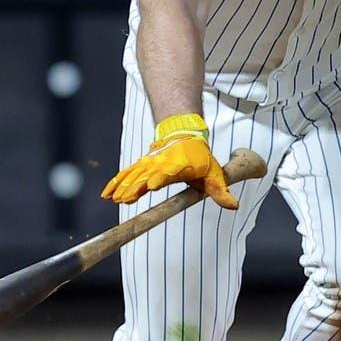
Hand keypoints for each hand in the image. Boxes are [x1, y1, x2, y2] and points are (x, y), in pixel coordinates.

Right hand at [102, 117, 238, 209]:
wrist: (184, 135)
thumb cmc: (200, 157)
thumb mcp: (214, 173)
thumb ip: (221, 191)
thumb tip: (234, 205)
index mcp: (178, 166)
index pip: (166, 172)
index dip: (158, 178)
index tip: (150, 186)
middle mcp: (160, 164)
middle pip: (144, 175)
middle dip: (134, 187)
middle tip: (123, 199)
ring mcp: (148, 163)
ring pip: (132, 174)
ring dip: (121, 186)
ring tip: (112, 198)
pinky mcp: (141, 165)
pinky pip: (126, 173)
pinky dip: (115, 182)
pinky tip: (106, 194)